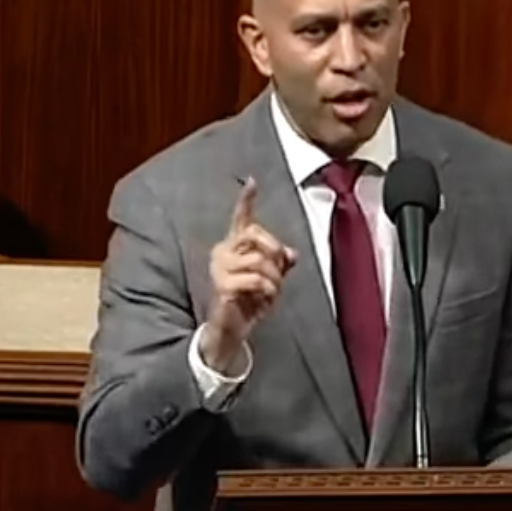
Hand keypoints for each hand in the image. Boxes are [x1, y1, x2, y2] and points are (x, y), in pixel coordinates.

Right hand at [201, 178, 297, 369]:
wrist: (231, 329)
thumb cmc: (248, 302)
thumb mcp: (270, 279)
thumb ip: (280, 263)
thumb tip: (291, 253)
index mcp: (234, 246)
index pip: (241, 219)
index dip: (246, 200)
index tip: (252, 181)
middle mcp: (222, 252)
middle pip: (254, 233)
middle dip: (274, 249)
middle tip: (281, 267)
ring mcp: (219, 269)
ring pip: (258, 259)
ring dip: (274, 277)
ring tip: (272, 291)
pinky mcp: (221, 286)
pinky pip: (254, 279)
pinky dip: (267, 289)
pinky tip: (265, 298)